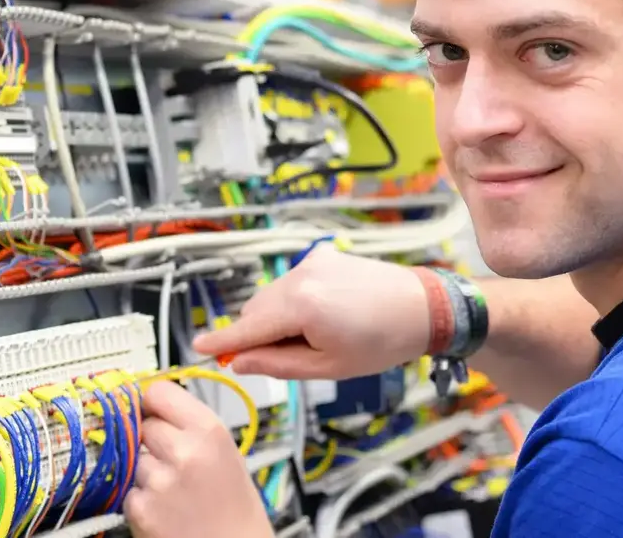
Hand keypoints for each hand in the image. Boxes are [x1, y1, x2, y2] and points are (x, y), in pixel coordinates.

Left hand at [127, 381, 272, 537]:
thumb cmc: (236, 507)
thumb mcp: (225, 451)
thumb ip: (190, 425)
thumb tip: (153, 403)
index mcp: (209, 431)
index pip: (159, 391)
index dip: (152, 401)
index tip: (151, 408)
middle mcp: (184, 452)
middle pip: (142, 424)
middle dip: (151, 440)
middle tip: (172, 460)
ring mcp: (159, 482)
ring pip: (133, 458)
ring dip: (146, 471)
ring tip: (174, 490)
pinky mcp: (141, 509)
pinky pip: (129, 490)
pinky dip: (142, 498)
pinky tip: (166, 509)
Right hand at [191, 247, 431, 378]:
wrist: (424, 307)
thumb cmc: (383, 341)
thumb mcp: (328, 367)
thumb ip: (278, 363)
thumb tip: (242, 361)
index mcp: (303, 305)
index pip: (249, 326)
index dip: (223, 341)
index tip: (198, 347)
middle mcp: (301, 276)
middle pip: (256, 309)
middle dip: (258, 333)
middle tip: (281, 358)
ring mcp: (312, 262)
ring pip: (273, 295)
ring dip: (277, 318)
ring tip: (316, 337)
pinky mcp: (323, 256)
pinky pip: (292, 283)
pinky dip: (294, 302)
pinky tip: (323, 317)